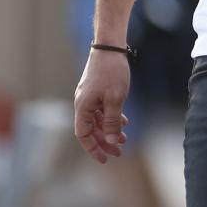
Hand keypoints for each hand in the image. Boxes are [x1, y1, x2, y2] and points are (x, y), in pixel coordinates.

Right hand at [73, 48, 131, 163]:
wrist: (110, 47)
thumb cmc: (112, 71)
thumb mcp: (115, 99)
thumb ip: (112, 121)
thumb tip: (110, 141)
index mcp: (83, 107)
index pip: (83, 135)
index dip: (93, 149)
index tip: (105, 159)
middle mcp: (83, 103)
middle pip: (91, 129)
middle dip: (104, 142)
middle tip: (119, 152)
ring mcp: (89, 96)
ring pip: (98, 120)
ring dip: (109, 130)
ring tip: (124, 139)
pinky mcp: (96, 90)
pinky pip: (102, 109)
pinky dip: (111, 117)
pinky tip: (124, 121)